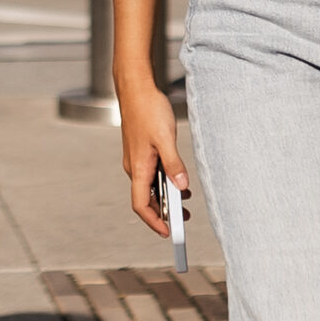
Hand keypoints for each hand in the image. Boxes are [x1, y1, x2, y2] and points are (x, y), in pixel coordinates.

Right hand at [118, 78, 190, 237]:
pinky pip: (151, 174)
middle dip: (163, 213)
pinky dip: (164, 182)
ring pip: (149, 186)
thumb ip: (174, 164)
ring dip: (165, 197)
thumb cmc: (148, 110)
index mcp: (137, 168)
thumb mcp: (166, 139)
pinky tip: (178, 180)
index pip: (141, 205)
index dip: (154, 222)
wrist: (135, 87)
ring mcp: (136, 159)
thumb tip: (182, 187)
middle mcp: (134, 167)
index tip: (168, 232)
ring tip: (186, 202)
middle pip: (145, 200)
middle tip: (183, 220)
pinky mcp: (141, 151)